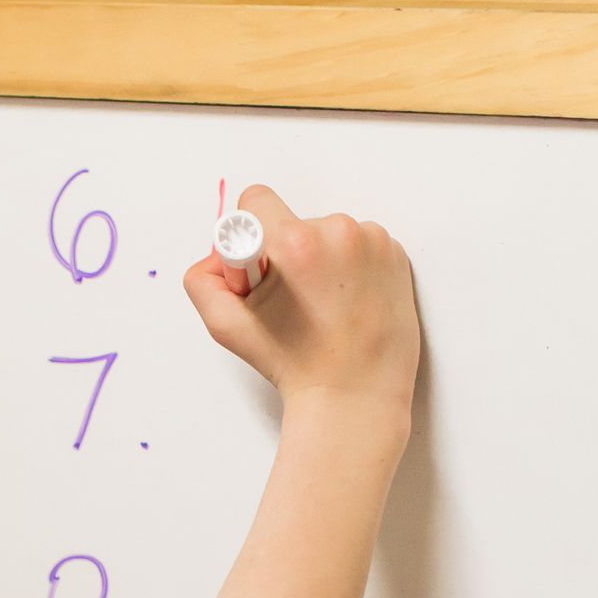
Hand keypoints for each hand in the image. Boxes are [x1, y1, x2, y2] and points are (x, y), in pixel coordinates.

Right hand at [183, 185, 420, 424]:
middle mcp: (339, 231)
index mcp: (296, 242)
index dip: (248, 239)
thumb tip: (217, 252)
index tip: (262, 272)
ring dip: (321, 260)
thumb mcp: (227, 327)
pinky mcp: (396, 253)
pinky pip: (360, 245)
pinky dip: (352, 268)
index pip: (255, 201)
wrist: (356, 396)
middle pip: (293, 220)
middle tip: (296, 303)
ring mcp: (373, 241)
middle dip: (287, 254)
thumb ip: (202, 279)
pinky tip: (350, 302)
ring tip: (327, 306)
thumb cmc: (296, 365)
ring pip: (328, 233)